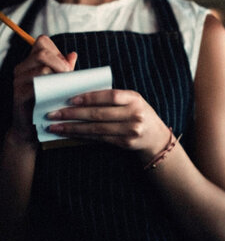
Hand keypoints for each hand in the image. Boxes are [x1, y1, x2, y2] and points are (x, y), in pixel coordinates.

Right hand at [11, 35, 76, 141]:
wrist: (31, 127)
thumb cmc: (47, 102)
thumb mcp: (58, 83)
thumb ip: (64, 68)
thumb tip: (73, 54)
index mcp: (31, 62)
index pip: (42, 42)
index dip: (57, 50)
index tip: (66, 66)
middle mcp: (22, 68)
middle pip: (42, 52)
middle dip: (61, 63)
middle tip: (69, 76)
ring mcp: (18, 81)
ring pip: (42, 69)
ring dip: (59, 77)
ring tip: (65, 87)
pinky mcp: (19, 95)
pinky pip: (37, 86)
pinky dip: (51, 89)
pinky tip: (58, 96)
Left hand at [47, 89, 169, 156]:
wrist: (155, 136)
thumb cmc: (138, 113)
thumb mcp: (131, 101)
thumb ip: (112, 97)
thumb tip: (80, 96)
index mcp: (135, 98)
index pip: (110, 96)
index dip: (89, 97)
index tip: (70, 100)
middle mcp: (134, 114)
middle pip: (99, 114)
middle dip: (73, 114)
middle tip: (53, 114)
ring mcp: (131, 130)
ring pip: (96, 129)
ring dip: (73, 128)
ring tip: (56, 127)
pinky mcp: (126, 143)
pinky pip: (100, 138)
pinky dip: (83, 136)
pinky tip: (70, 134)